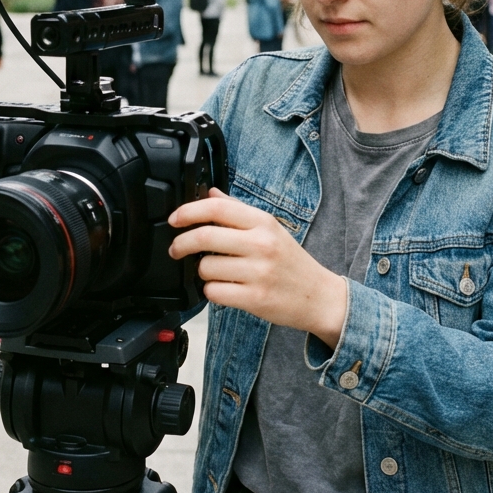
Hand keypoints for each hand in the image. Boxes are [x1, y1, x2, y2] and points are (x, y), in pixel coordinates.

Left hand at [168, 188, 347, 348]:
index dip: (188, 211)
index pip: (217, 208)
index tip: (174, 219)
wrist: (318, 296)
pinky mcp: (255, 298)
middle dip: (181, 243)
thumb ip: (238, 211)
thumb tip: (210, 194)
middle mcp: (262, 244)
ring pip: (205, 267)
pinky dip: (211, 291)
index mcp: (263, 223)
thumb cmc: (291, 262)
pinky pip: (213, 292)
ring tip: (215, 272)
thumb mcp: (270, 229)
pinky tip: (223, 288)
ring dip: (201, 271)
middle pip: (204, 237)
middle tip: (176, 248)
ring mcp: (259, 272)